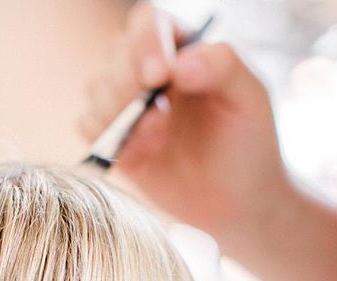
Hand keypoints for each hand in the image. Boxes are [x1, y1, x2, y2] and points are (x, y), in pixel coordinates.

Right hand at [80, 2, 295, 252]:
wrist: (234, 202)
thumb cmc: (247, 143)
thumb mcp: (250, 99)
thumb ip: (222, 67)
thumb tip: (180, 66)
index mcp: (182, 48)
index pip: (147, 22)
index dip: (144, 44)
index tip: (157, 77)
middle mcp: (150, 71)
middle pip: (114, 56)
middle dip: (129, 87)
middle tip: (160, 119)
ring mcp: (129, 107)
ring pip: (95, 89)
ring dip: (118, 115)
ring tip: (157, 140)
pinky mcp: (115, 142)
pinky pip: (87, 125)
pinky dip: (106, 138)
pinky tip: (139, 156)